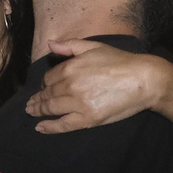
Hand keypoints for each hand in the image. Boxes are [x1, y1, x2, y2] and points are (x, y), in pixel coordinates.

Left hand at [24, 38, 156, 132]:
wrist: (143, 79)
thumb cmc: (120, 61)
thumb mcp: (93, 47)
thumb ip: (69, 46)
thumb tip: (50, 44)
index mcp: (70, 67)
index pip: (49, 77)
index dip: (44, 83)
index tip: (43, 87)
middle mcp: (70, 85)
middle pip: (47, 94)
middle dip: (37, 99)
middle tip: (29, 104)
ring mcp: (78, 104)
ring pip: (51, 108)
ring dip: (38, 111)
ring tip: (31, 112)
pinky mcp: (88, 119)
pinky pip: (63, 124)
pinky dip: (49, 127)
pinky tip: (40, 127)